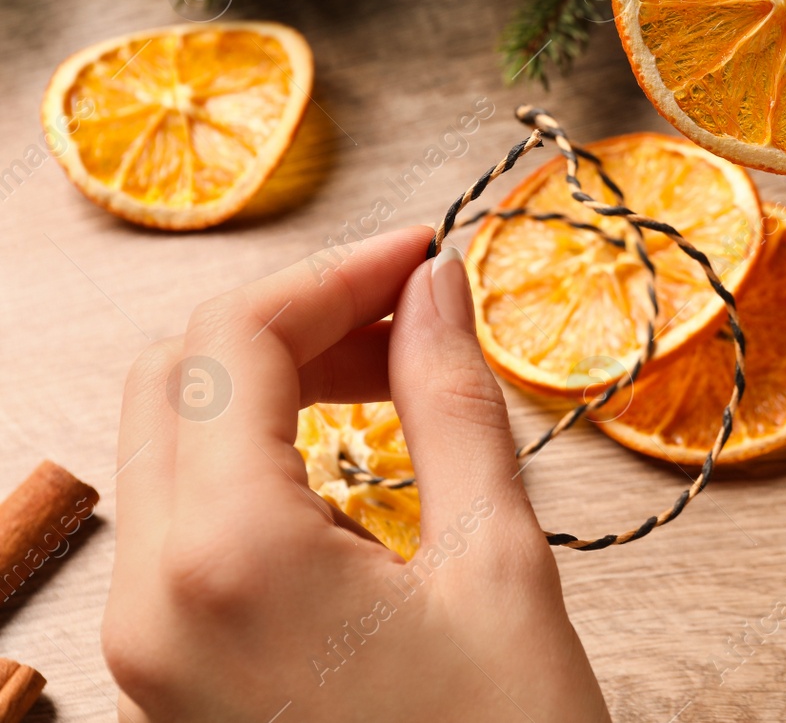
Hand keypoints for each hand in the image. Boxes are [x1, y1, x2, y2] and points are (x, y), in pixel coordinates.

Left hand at [103, 226, 608, 721]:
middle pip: (175, 375)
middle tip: (408, 310)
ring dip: (270, 379)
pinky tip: (347, 454)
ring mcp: (146, 645)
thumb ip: (453, 407)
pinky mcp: (169, 672)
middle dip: (294, 316)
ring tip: (389, 373)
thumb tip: (434, 290)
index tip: (423, 254)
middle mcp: (152, 601)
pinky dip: (255, 452)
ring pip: (166, 439)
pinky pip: (180, 513)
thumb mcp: (499, 568)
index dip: (335, 273)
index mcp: (228, 563)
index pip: (232, 341)